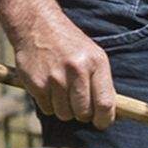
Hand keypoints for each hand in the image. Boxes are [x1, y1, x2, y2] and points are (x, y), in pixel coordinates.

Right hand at [11, 9, 116, 126]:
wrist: (37, 25)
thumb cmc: (69, 45)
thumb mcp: (93, 55)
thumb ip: (102, 83)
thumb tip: (110, 114)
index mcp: (96, 63)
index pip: (105, 103)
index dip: (104, 119)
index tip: (101, 123)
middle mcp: (77, 70)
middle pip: (83, 113)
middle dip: (82, 114)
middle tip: (77, 102)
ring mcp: (55, 77)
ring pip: (64, 114)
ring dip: (64, 109)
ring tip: (61, 90)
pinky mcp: (37, 84)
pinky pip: (47, 109)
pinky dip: (49, 104)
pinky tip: (48, 86)